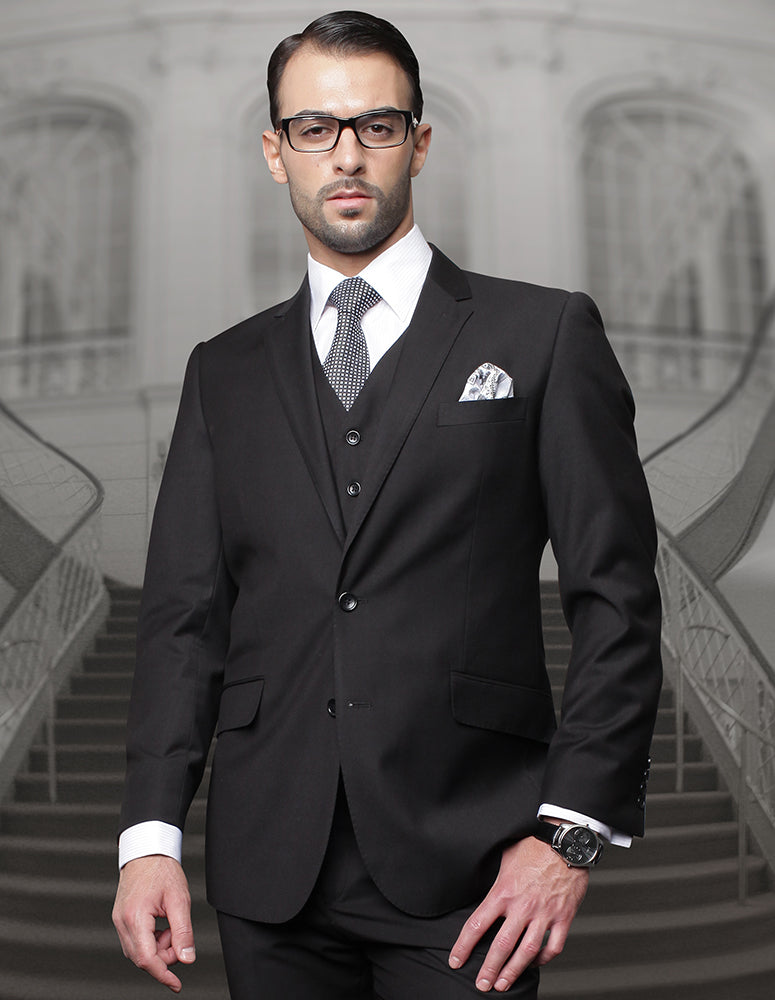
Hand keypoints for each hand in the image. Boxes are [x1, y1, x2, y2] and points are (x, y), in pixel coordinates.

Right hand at [112, 855, 195, 992]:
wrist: (147, 849)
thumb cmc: (162, 869)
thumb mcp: (179, 899)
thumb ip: (183, 931)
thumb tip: (187, 958)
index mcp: (135, 917)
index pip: (147, 959)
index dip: (163, 974)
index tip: (176, 984)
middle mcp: (122, 921)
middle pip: (141, 958)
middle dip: (164, 956)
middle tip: (179, 939)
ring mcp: (119, 920)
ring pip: (138, 951)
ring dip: (158, 948)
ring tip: (171, 927)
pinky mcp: (121, 917)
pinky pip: (135, 940)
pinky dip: (150, 940)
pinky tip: (162, 926)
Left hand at [448, 836, 587, 992]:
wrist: (565, 841)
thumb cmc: (534, 845)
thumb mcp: (505, 858)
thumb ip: (495, 880)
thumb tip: (480, 886)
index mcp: (503, 891)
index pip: (477, 924)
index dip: (464, 946)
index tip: (456, 960)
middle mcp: (523, 906)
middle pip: (501, 946)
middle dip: (489, 969)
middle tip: (481, 984)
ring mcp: (544, 914)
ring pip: (527, 952)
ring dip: (513, 971)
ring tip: (502, 984)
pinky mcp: (563, 917)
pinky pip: (554, 946)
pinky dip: (544, 959)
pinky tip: (535, 963)